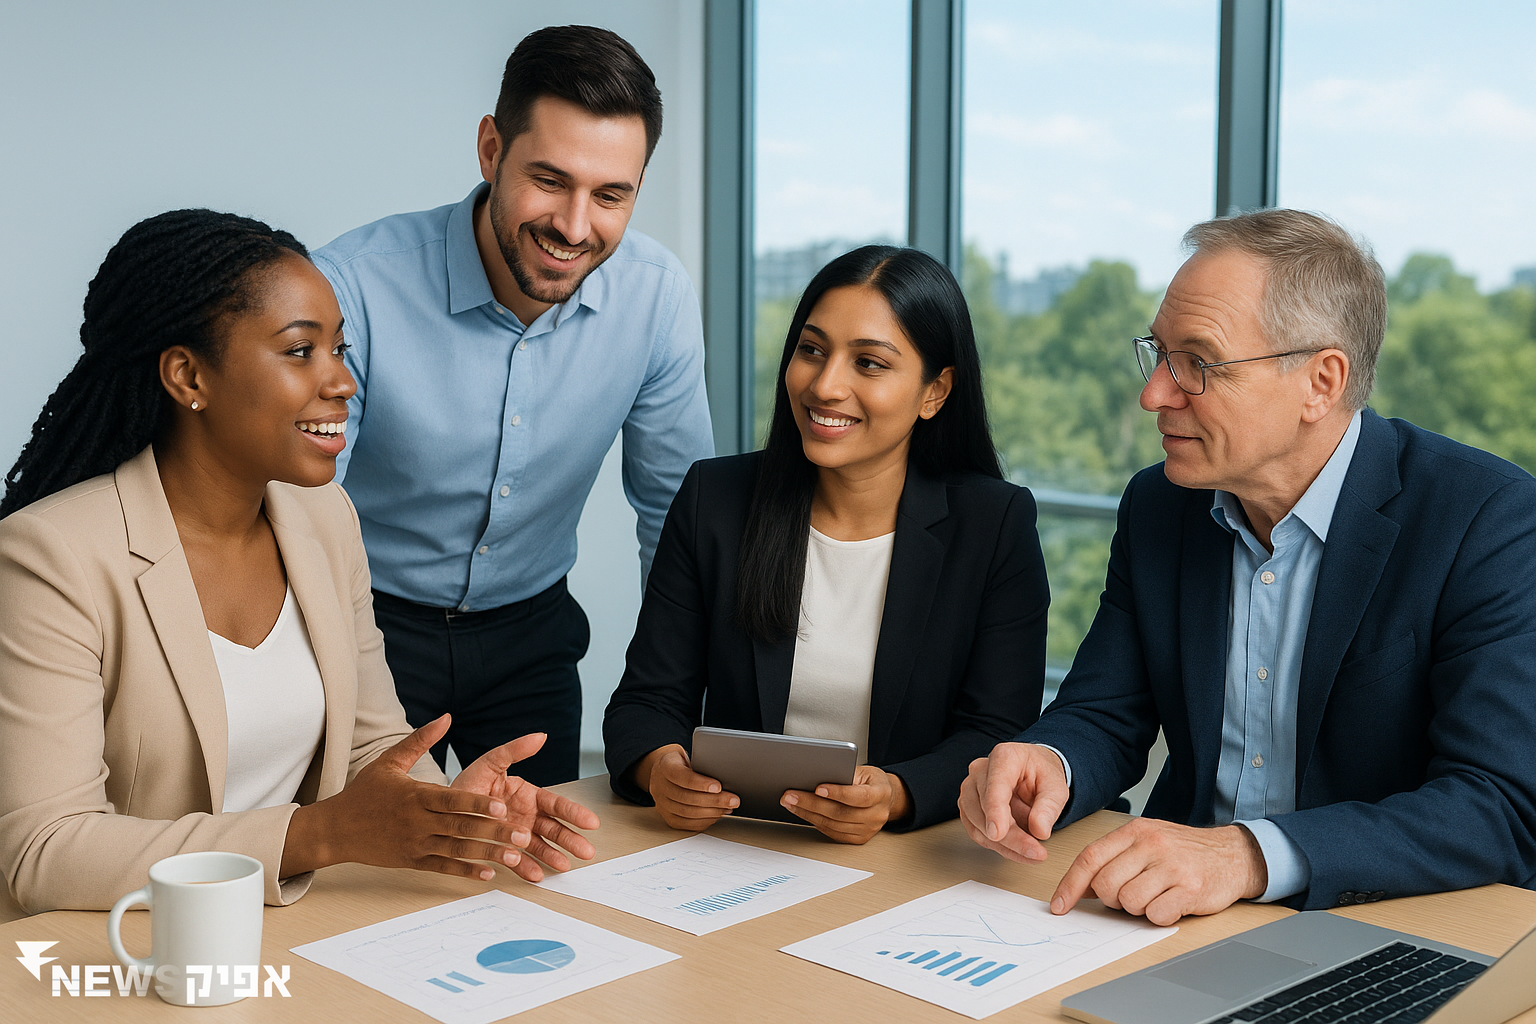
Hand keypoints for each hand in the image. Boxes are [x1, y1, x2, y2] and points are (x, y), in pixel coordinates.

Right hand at [283, 715, 531, 881]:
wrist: (334, 829)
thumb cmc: (364, 792)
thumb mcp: (389, 761)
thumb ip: (420, 741)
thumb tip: (446, 717)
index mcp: (415, 795)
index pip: (451, 800)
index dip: (477, 804)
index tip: (502, 806)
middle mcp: (417, 822)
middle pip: (461, 827)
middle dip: (494, 832)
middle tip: (524, 835)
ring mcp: (415, 844)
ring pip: (456, 850)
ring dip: (486, 853)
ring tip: (514, 856)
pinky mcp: (412, 861)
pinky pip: (443, 867)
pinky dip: (465, 871)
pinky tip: (488, 873)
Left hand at [451, 731, 599, 882]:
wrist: (441, 809)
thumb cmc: (468, 784)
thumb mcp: (490, 763)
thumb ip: (514, 751)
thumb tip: (540, 736)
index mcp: (527, 795)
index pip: (555, 804)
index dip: (574, 813)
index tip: (591, 822)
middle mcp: (525, 815)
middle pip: (553, 828)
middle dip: (571, 839)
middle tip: (587, 852)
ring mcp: (514, 834)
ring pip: (540, 846)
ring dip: (553, 856)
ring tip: (565, 867)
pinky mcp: (501, 849)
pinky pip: (516, 860)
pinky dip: (525, 867)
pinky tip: (536, 875)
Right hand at [637, 744, 738, 830]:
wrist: (665, 772)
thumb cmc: (682, 763)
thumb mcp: (689, 755)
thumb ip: (702, 763)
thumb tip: (725, 775)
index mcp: (664, 767)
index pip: (681, 776)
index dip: (700, 783)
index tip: (719, 786)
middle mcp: (659, 786)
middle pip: (686, 797)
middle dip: (713, 800)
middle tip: (732, 800)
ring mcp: (661, 804)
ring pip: (686, 813)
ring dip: (711, 812)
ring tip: (727, 808)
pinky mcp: (667, 817)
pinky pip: (686, 824)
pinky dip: (704, 821)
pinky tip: (717, 815)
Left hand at [781, 764, 909, 843]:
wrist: (886, 798)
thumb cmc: (871, 781)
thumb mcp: (863, 771)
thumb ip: (845, 774)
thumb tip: (816, 774)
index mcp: (881, 794)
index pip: (858, 796)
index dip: (837, 793)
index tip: (818, 788)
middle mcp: (877, 815)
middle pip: (841, 813)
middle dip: (812, 804)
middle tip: (791, 795)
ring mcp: (869, 830)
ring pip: (833, 825)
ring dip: (808, 814)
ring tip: (791, 803)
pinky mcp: (859, 839)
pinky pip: (833, 833)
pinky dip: (816, 823)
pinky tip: (803, 813)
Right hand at [958, 742, 1069, 861]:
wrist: (1034, 772)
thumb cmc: (1041, 774)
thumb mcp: (1056, 787)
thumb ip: (1049, 807)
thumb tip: (1039, 830)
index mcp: (1004, 757)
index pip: (994, 787)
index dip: (995, 812)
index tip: (998, 834)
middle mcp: (980, 770)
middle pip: (985, 809)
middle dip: (1010, 837)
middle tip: (1034, 852)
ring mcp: (971, 788)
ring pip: (978, 824)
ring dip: (1005, 845)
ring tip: (1032, 850)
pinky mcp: (969, 806)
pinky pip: (977, 832)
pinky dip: (998, 846)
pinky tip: (1018, 850)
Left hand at [1050, 819, 1267, 925]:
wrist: (1233, 855)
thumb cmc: (1184, 852)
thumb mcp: (1146, 843)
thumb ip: (1113, 859)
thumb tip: (1080, 887)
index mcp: (1135, 831)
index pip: (1090, 858)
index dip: (1070, 884)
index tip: (1059, 905)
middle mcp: (1152, 844)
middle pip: (1106, 884)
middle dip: (1112, 899)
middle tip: (1131, 895)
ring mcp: (1172, 866)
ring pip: (1129, 902)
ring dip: (1137, 909)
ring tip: (1155, 897)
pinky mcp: (1191, 889)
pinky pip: (1156, 914)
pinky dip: (1159, 916)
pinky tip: (1171, 904)